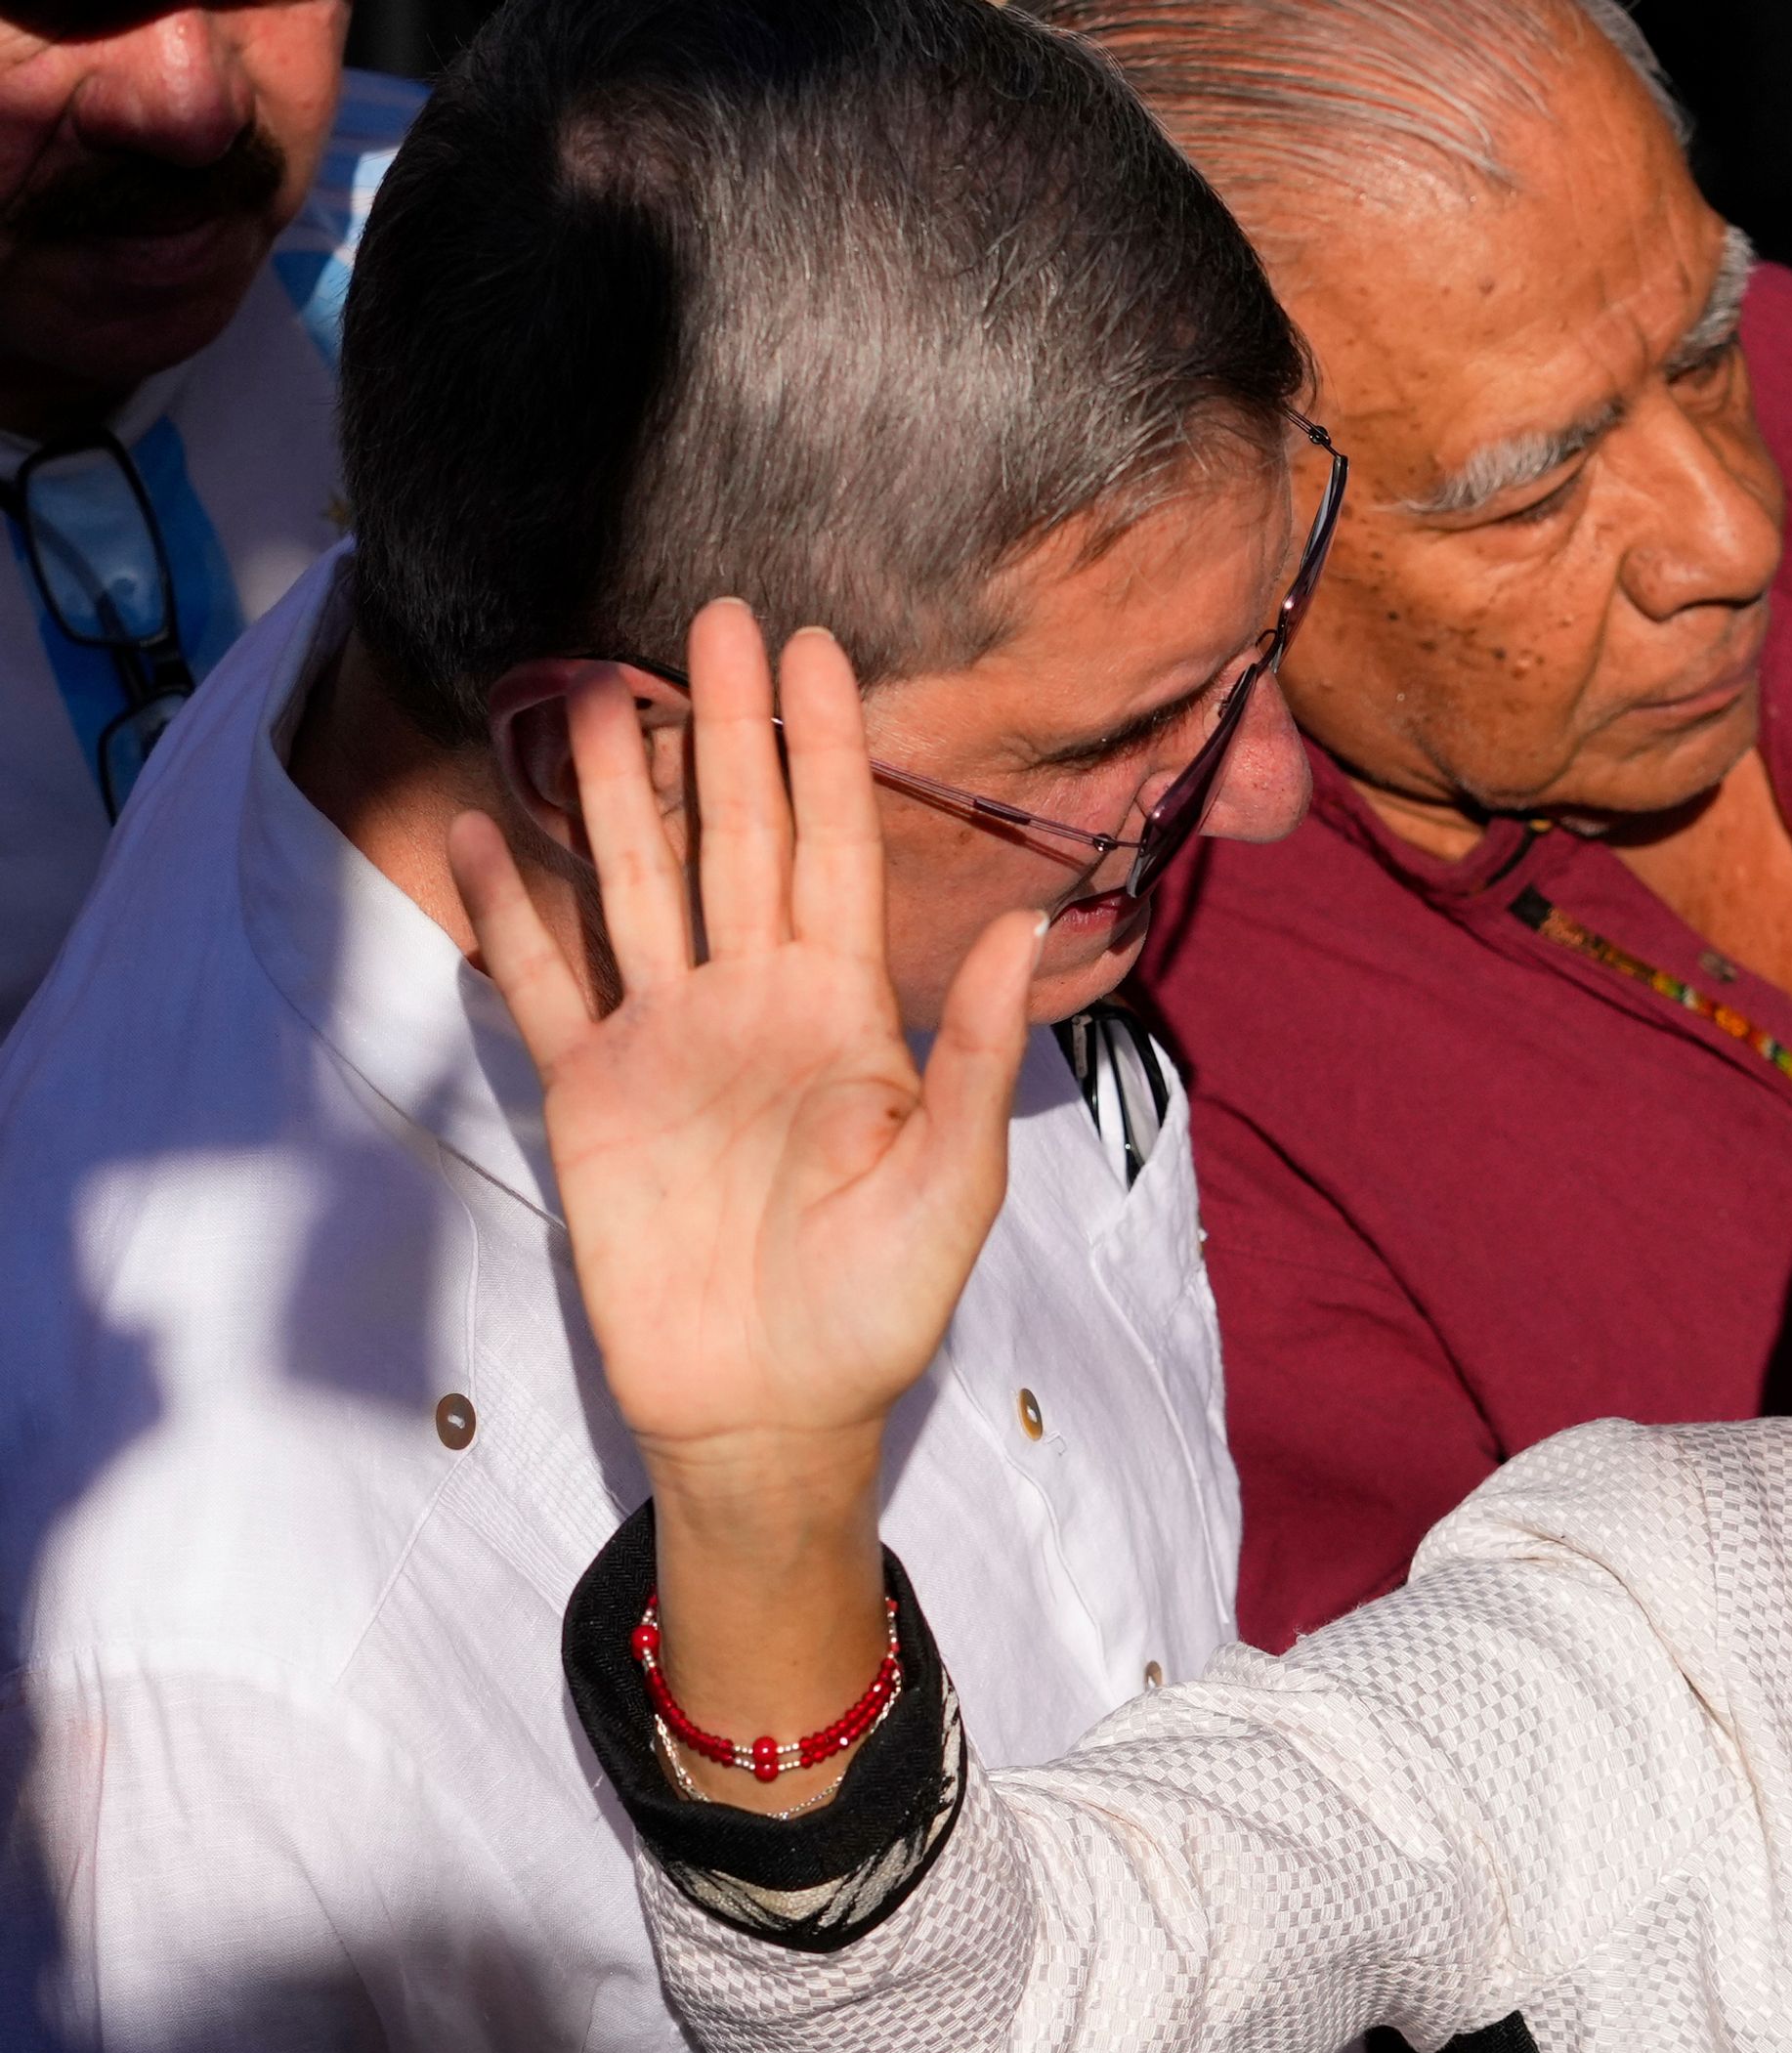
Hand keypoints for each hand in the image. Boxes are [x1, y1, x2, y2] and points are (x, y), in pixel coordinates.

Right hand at [453, 598, 1037, 1786]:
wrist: (775, 1408)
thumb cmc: (881, 1303)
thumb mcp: (954, 1180)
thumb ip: (971, 1048)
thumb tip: (1022, 919)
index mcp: (844, 1012)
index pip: (833, 852)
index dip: (826, 754)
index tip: (821, 650)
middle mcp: (752, 1003)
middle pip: (732, 838)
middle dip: (725, 729)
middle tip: (714, 615)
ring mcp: (665, 1040)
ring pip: (632, 884)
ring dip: (609, 790)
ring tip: (582, 687)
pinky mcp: (588, 1095)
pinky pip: (542, 983)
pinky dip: (507, 911)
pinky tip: (478, 833)